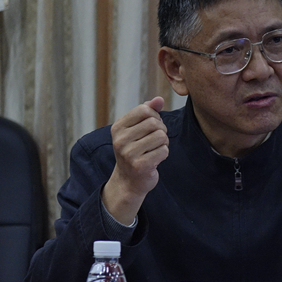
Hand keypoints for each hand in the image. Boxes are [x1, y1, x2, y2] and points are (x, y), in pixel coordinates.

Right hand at [102, 96, 168, 224]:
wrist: (129, 181)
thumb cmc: (135, 151)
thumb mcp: (137, 129)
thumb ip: (148, 112)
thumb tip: (159, 99)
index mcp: (118, 128)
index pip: (144, 110)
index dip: (154, 116)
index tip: (153, 126)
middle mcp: (120, 140)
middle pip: (155, 123)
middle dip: (161, 130)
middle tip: (156, 140)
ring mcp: (129, 154)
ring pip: (161, 136)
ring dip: (164, 143)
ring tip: (155, 149)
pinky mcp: (140, 166)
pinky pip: (164, 151)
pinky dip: (164, 153)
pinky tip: (155, 159)